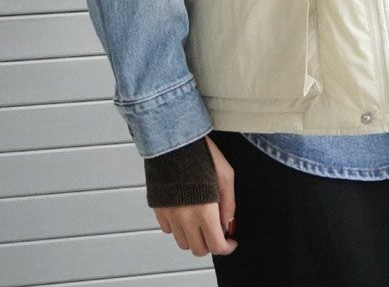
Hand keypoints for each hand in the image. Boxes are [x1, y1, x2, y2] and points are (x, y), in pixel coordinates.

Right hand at [152, 135, 238, 256]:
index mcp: (205, 211)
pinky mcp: (158, 209)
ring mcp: (170, 215)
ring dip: (193, 237)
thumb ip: (229, 204)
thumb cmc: (200, 153)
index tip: (230, 242)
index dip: (226, 248)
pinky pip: (168, 230)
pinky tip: (185, 212)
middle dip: (210, 243)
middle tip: (216, 229)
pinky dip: (178, 227)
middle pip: (198, 249)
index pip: (216, 245)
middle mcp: (185, 218)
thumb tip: (228, 225)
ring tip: (200, 220)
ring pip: (182, 243)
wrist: (173, 140)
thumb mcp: (225, 175)